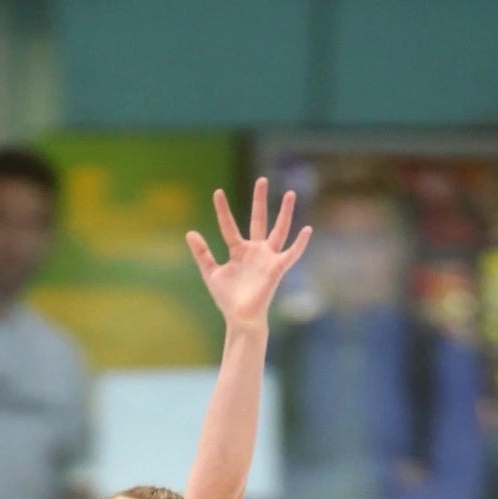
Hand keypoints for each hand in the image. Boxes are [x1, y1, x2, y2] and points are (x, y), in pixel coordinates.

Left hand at [186, 178, 309, 331]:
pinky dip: (300, 243)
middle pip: (258, 219)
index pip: (229, 225)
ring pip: (279, 230)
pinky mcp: (276, 268)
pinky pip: (291, 254)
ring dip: (285, 213)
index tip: (217, 192)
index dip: (223, 210)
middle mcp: (255, 251)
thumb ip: (202, 253)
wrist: (240, 319)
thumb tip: (190, 233)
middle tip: (262, 180)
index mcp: (238, 251)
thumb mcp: (211, 273)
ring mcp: (267, 258)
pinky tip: (307, 230)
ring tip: (290, 193)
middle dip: (260, 200)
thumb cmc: (227, 299)